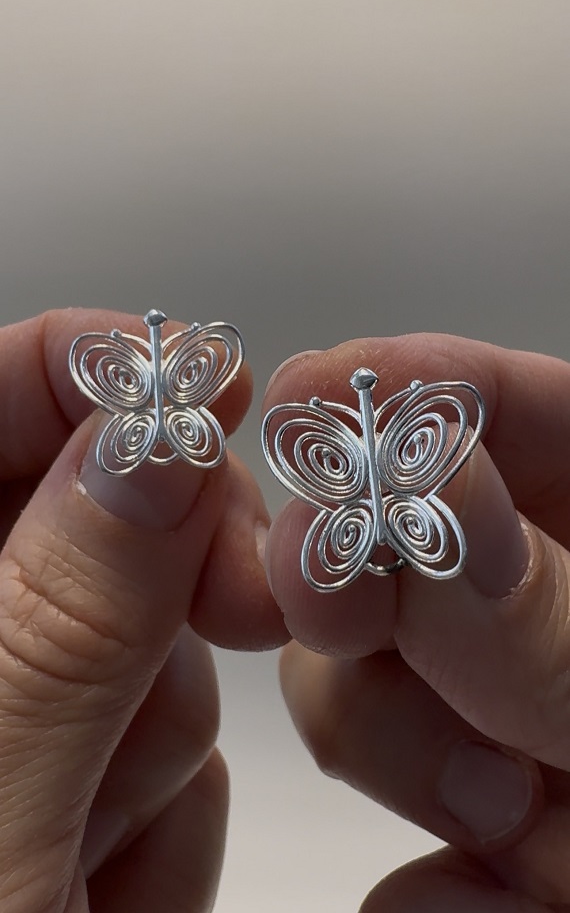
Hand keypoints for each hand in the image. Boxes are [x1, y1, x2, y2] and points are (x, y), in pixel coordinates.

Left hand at [0, 309, 285, 912]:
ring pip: (134, 647)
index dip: (86, 370)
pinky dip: (155, 810)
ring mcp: (2, 723)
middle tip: (254, 605)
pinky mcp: (53, 785)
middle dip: (172, 568)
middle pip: (82, 521)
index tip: (202, 380)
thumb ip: (55, 621)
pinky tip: (102, 890)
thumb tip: (150, 443)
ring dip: (156, 736)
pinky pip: (149, 744)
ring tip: (98, 863)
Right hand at [264, 335, 569, 910]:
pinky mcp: (488, 848)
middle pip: (395, 549)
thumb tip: (419, 487)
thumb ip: (552, 617)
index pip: (508, 413)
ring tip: (520, 822)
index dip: (405, 389)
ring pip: (367, 690)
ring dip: (409, 751)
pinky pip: (398, 848)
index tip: (308, 398)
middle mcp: (555, 621)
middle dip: (362, 584)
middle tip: (332, 602)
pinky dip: (437, 882)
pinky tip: (516, 892)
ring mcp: (510, 730)